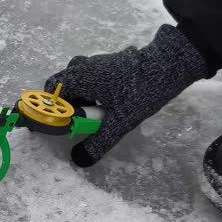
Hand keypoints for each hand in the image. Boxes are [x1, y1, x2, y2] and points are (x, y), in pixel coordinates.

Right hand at [45, 25, 208, 166]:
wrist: (170, 64)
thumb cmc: (140, 91)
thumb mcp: (119, 122)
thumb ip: (98, 142)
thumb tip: (79, 160)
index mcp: (81, 77)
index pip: (52, 88)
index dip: (51, 105)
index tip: (59, 120)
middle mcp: (85, 66)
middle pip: (65, 83)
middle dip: (69, 102)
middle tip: (80, 118)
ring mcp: (99, 61)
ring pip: (80, 78)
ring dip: (82, 94)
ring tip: (96, 110)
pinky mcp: (112, 61)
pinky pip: (93, 75)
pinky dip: (94, 88)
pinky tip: (110, 100)